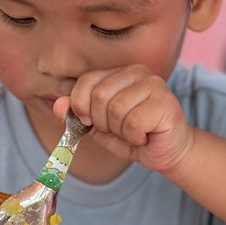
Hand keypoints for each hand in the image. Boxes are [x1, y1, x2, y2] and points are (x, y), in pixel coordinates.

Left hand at [53, 65, 195, 175]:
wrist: (168, 152)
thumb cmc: (134, 136)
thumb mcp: (98, 126)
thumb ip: (78, 113)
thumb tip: (57, 105)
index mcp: (120, 72)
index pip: (87, 80)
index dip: (81, 106)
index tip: (90, 122)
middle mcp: (138, 72)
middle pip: (100, 95)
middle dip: (102, 122)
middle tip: (119, 129)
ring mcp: (155, 84)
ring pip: (117, 109)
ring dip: (120, 131)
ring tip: (135, 132)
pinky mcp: (166, 102)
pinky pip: (134, 122)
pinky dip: (134, 137)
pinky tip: (146, 135)